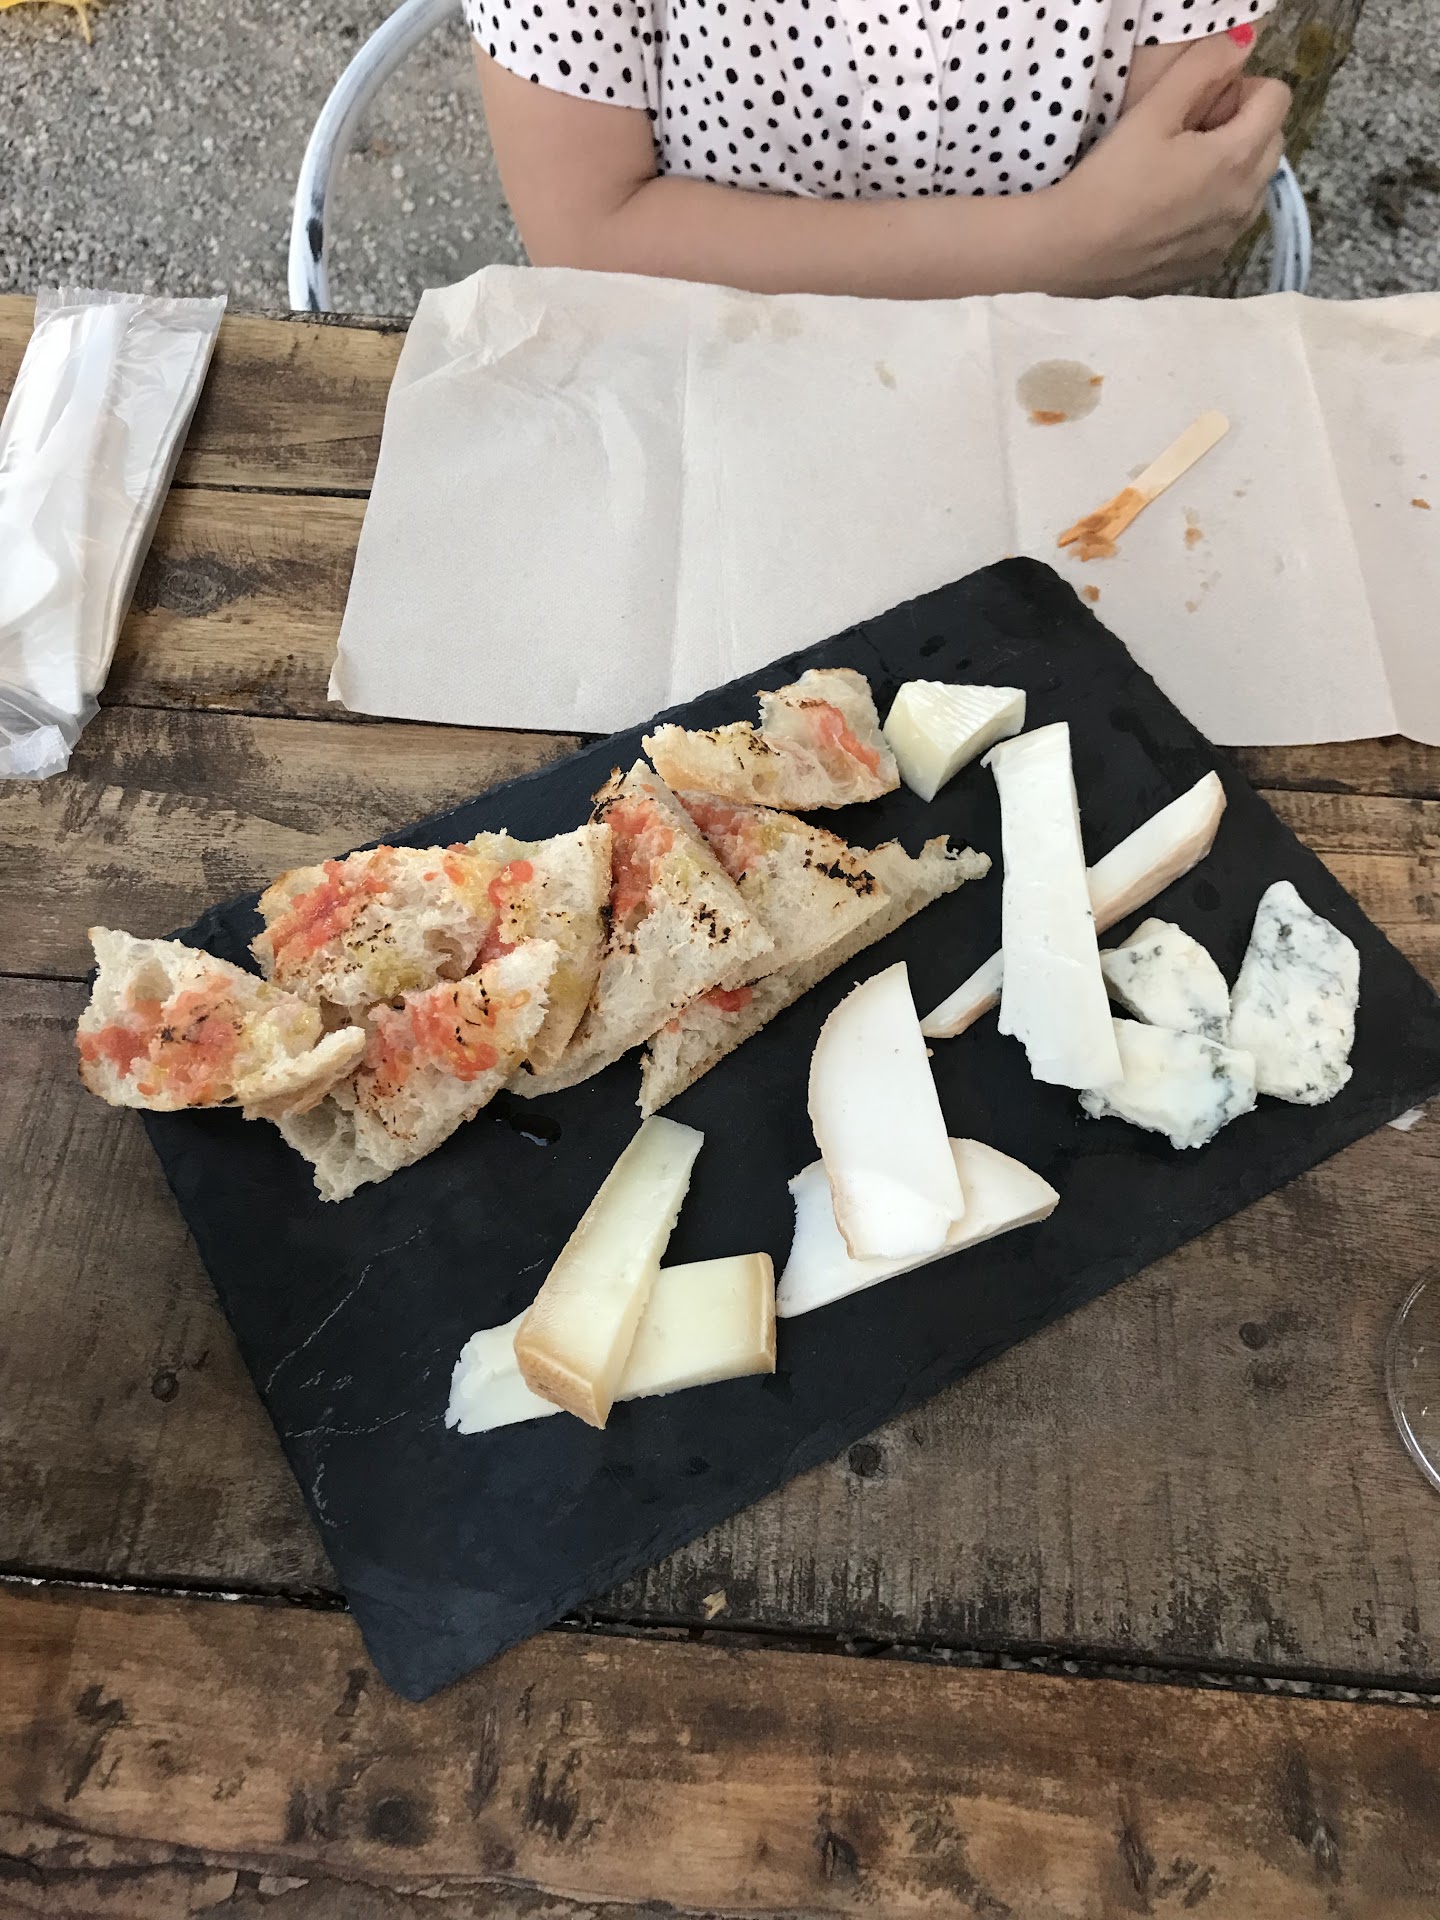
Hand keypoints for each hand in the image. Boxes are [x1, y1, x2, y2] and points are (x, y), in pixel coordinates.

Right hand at [1052, 36, 1290, 293]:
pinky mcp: (1207, 265)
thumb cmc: (1108, 179)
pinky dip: (1214, 208)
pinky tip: (1170, 211)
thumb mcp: (1151, 112)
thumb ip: (1202, 68)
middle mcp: (1246, 201)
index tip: (1202, 104)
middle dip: (1241, 127)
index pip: (1277, 98)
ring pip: (1254, 185)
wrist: (1069, 252)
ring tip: (1179, 175)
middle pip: (1271, 140)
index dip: (1241, 89)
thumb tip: (1241, 45)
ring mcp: (1228, 239)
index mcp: (1237, 157)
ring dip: (1232, 169)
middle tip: (1189, 135)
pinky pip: (1230, 223)